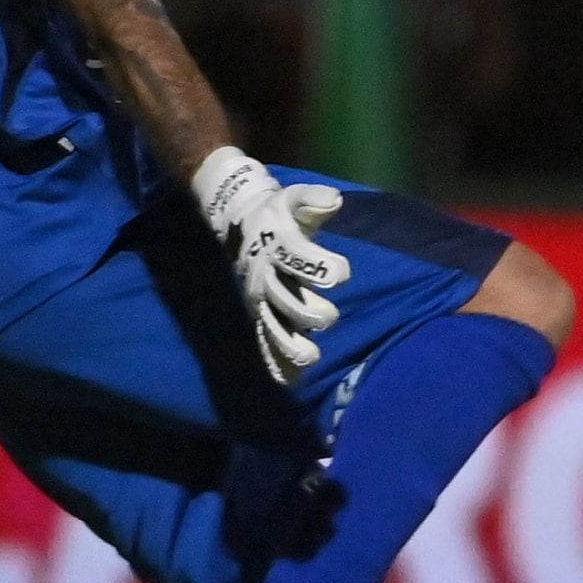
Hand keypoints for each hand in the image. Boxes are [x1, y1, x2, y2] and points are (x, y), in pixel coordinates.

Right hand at [192, 148, 347, 383]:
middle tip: (329, 318)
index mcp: (278, 246)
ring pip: (274, 324)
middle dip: (307, 309)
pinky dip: (276, 360)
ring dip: (290, 343)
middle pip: (284, 297)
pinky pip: (265, 339)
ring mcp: (262, 298)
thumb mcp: (293, 200)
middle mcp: (267, 276)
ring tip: (311, 358)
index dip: (319, 265)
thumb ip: (312, 200)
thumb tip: (333, 201)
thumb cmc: (280, 213)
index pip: (297, 257)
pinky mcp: (261, 314)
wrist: (240, 223)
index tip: (342, 272)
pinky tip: (291, 381)